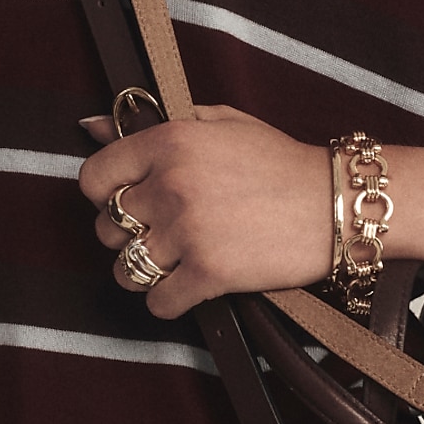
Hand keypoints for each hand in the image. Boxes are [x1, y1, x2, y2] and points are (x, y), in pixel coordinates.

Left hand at [78, 105, 330, 317]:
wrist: (333, 203)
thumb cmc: (279, 161)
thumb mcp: (219, 122)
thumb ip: (154, 122)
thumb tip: (90, 124)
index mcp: (170, 141)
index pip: (94, 178)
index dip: (105, 193)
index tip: (126, 200)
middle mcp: (172, 184)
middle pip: (107, 227)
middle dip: (128, 233)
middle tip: (160, 231)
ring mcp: (188, 231)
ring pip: (126, 270)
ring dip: (144, 271)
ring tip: (172, 261)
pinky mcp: (209, 273)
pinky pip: (158, 302)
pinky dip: (168, 300)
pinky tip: (188, 285)